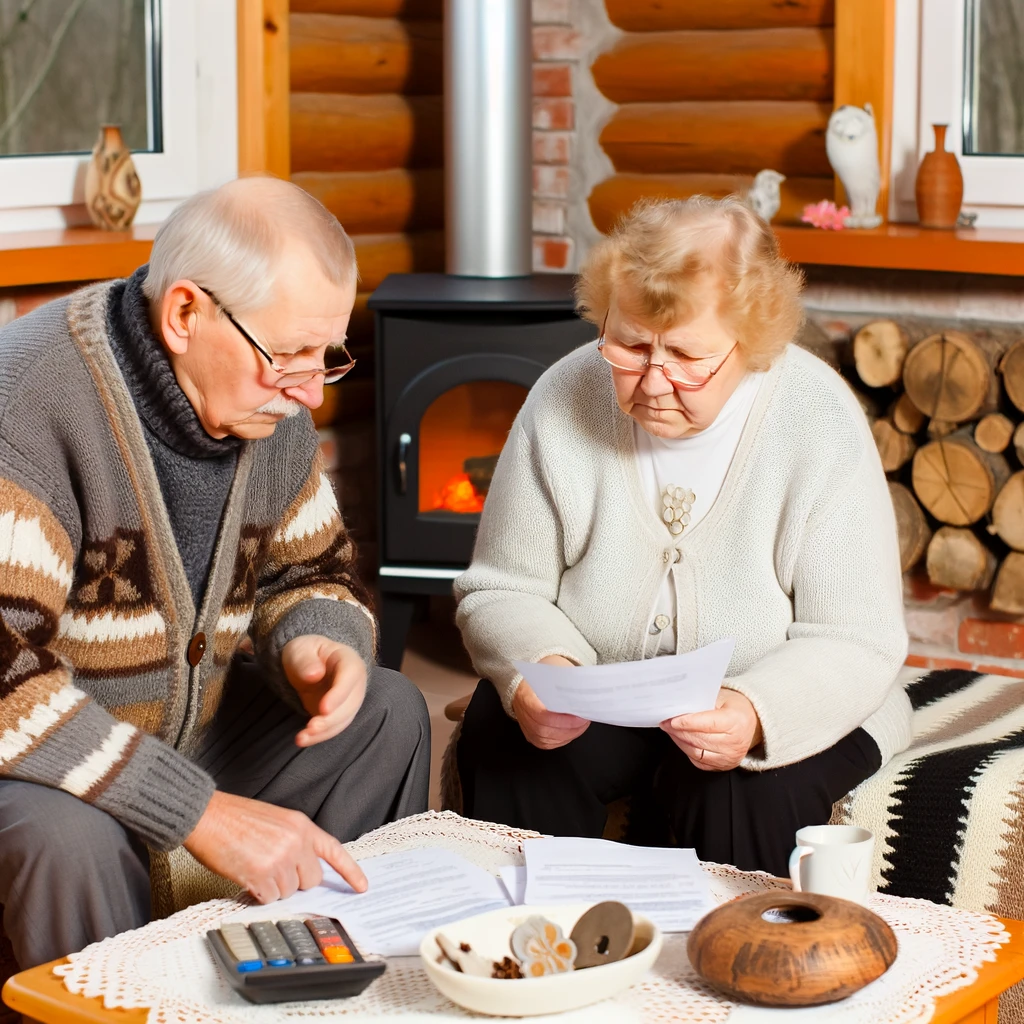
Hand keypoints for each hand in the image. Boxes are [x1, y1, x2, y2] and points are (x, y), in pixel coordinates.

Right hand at [184, 791, 366, 902]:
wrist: (208, 816)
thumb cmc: (235, 817)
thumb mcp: (276, 821)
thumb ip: (294, 842)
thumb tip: (301, 870)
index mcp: (302, 826)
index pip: (334, 851)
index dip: (350, 871)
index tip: (362, 887)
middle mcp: (296, 842)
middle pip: (311, 880)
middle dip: (294, 881)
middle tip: (272, 868)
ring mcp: (281, 859)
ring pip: (289, 891)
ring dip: (273, 887)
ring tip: (255, 865)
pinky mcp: (262, 875)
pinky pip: (269, 898)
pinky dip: (258, 893)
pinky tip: (247, 875)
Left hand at [282, 635, 365, 746]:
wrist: (307, 663)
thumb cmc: (306, 653)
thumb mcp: (300, 650)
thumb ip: (306, 661)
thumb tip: (315, 675)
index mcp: (349, 661)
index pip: (350, 677)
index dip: (339, 694)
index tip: (323, 709)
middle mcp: (355, 683)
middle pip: (351, 703)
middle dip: (332, 719)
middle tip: (311, 727)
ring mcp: (349, 700)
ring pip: (344, 719)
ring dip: (325, 731)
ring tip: (302, 738)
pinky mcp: (339, 714)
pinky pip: (333, 727)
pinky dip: (319, 736)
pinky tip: (303, 739)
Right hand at [513, 659, 590, 749]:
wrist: (527, 682)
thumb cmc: (542, 675)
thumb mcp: (554, 670)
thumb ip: (567, 681)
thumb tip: (586, 692)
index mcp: (525, 694)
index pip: (542, 715)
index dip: (563, 720)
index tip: (580, 716)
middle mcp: (522, 713)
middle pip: (545, 730)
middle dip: (570, 728)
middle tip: (585, 720)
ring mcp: (526, 727)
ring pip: (547, 740)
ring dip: (569, 734)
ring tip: (582, 724)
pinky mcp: (532, 735)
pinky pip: (548, 744)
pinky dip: (563, 739)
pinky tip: (574, 731)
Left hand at [661, 688, 762, 770]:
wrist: (752, 723)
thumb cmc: (735, 707)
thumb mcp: (722, 697)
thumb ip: (702, 702)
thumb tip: (679, 706)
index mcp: (736, 722)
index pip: (707, 724)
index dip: (687, 723)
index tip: (671, 720)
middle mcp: (735, 743)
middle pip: (699, 739)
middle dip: (678, 731)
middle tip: (665, 723)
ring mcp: (730, 757)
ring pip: (696, 752)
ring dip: (680, 741)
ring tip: (670, 731)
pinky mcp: (724, 766)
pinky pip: (699, 761)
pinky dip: (687, 751)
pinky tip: (680, 740)